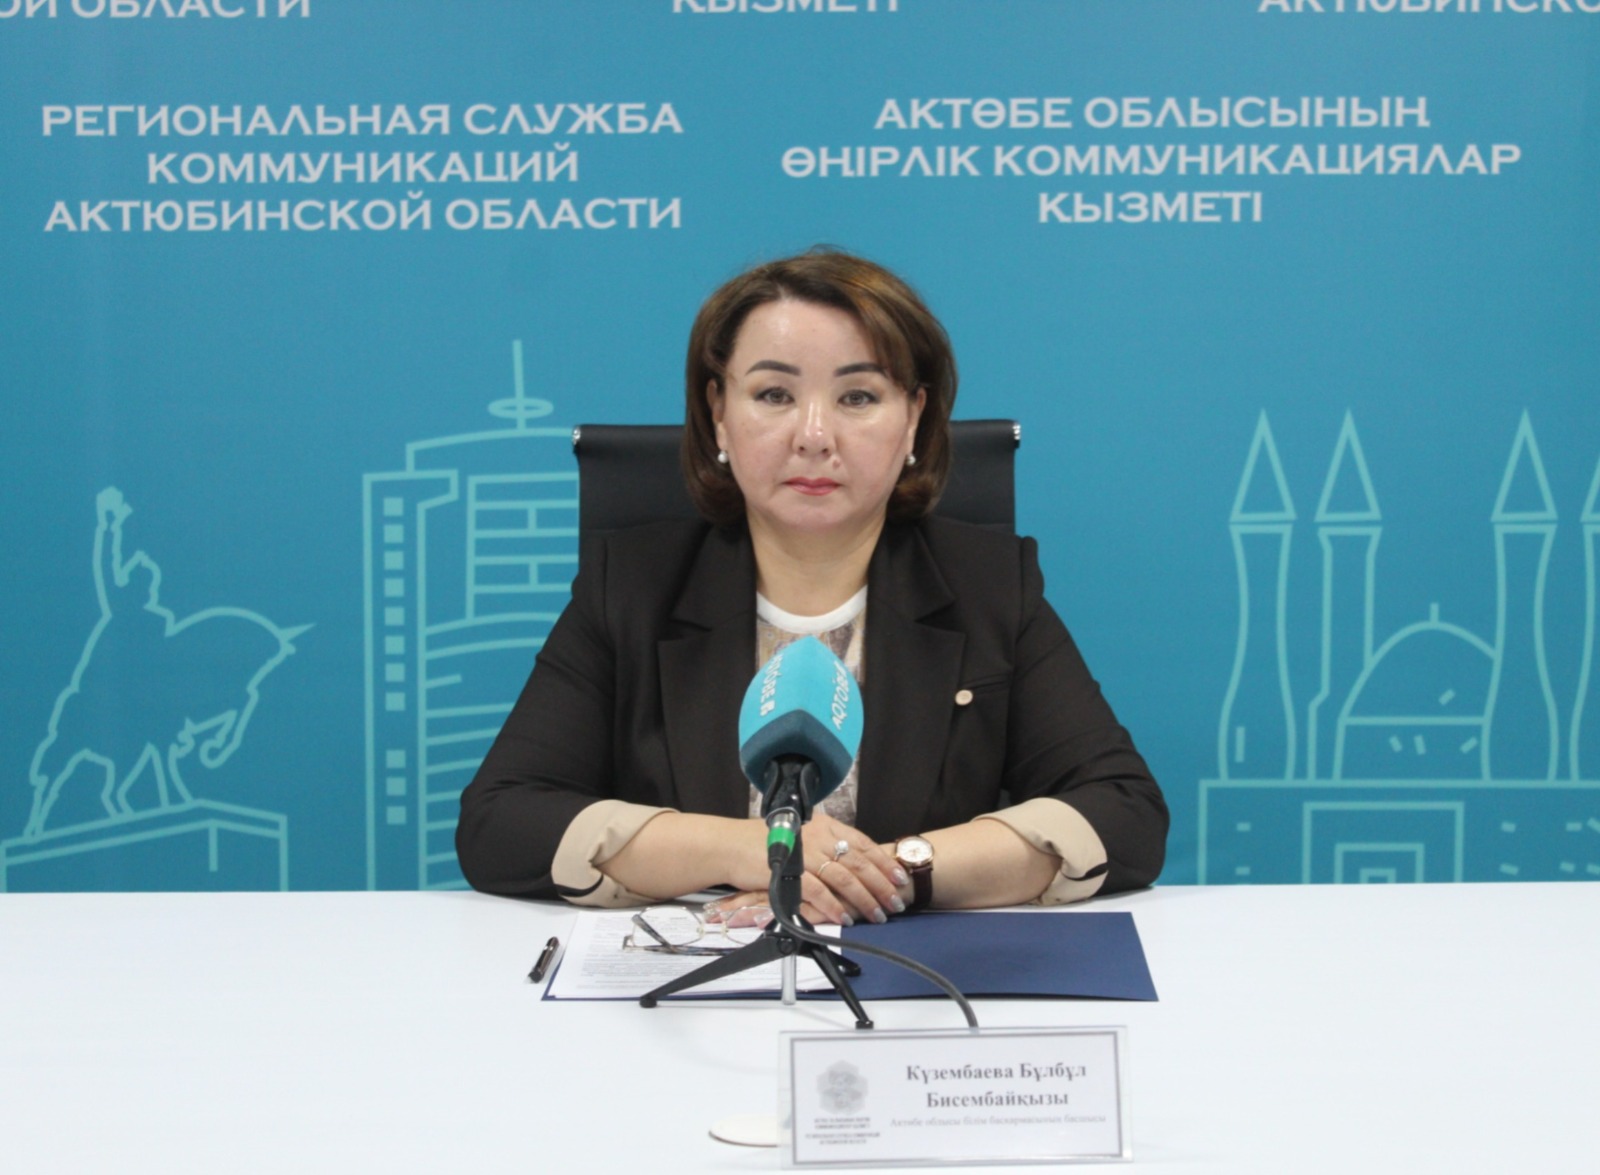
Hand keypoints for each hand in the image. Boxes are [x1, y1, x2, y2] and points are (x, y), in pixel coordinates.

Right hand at [706, 813, 908, 926]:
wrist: (732, 845)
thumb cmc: (764, 843)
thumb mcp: (802, 836)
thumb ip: (826, 846)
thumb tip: (851, 865)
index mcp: (825, 826)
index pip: (862, 843)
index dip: (883, 862)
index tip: (900, 877)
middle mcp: (819, 836)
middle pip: (859, 862)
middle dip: (881, 885)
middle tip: (895, 902)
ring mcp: (805, 853)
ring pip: (844, 878)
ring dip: (863, 899)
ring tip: (877, 915)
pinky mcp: (790, 871)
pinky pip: (819, 891)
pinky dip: (833, 906)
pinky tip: (844, 918)